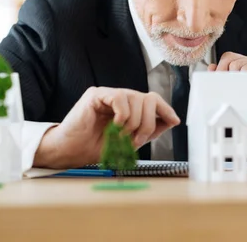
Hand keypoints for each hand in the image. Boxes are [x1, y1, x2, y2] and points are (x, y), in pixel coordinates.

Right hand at [33, 87, 179, 168]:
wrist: (72, 152)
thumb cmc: (95, 146)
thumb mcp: (130, 141)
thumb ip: (150, 130)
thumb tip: (172, 120)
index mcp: (131, 107)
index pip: (153, 100)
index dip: (166, 109)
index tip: (174, 120)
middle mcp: (122, 98)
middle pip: (149, 98)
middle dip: (147, 122)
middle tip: (137, 139)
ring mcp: (109, 94)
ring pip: (136, 98)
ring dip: (133, 123)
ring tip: (121, 136)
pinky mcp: (96, 94)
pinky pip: (119, 97)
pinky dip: (121, 115)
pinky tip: (114, 126)